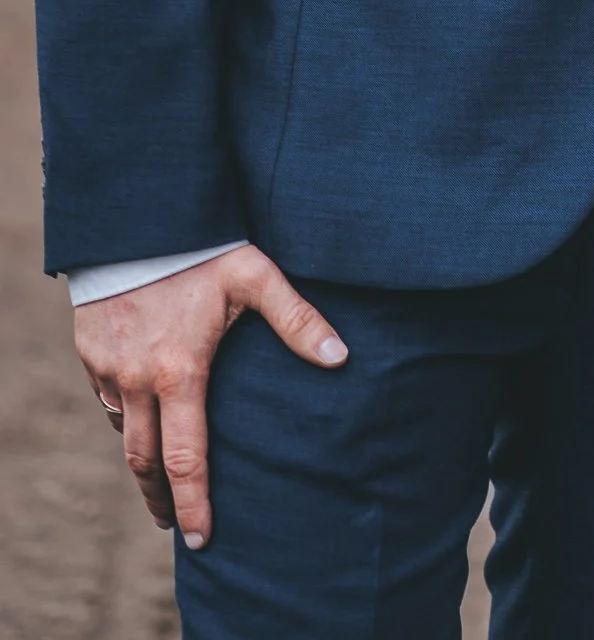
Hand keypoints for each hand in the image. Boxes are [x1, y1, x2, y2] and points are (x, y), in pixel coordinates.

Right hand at [74, 245, 346, 546]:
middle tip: (174, 523)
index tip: (201, 539)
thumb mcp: (255, 276)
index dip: (194, 503)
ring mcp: (109, 368)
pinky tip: (141, 418)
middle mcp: (138, 380)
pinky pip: (108, 399)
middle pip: (144, 460)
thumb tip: (340, 357)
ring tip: (162, 475)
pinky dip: (126, 416)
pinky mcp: (91, 353)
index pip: (186, 457)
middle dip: (160, 497)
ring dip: (142, 456)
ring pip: (125, 429)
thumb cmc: (201, 247)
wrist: (136, 217)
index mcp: (179, 372)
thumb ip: (297, 319)